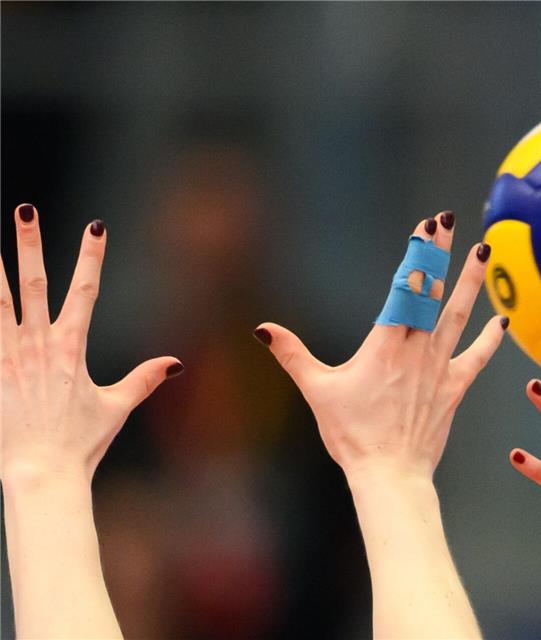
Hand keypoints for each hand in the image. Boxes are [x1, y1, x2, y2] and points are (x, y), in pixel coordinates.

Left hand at [1, 204, 182, 485]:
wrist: (42, 472)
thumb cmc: (80, 443)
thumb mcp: (116, 407)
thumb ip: (143, 379)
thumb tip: (175, 362)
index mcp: (71, 348)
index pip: (85, 291)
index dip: (92, 257)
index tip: (96, 226)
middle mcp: (38, 345)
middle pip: (34, 283)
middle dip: (30, 245)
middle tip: (25, 211)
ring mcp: (8, 357)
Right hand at [255, 211, 505, 481]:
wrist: (389, 474)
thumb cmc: (352, 434)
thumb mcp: (318, 390)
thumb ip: (293, 354)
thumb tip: (262, 329)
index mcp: (386, 342)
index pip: (406, 286)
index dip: (418, 253)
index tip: (427, 225)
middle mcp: (417, 347)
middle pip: (433, 290)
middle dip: (441, 253)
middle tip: (450, 220)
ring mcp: (439, 367)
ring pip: (459, 315)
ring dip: (471, 283)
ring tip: (483, 253)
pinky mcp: (454, 388)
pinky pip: (476, 358)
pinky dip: (490, 340)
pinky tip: (502, 321)